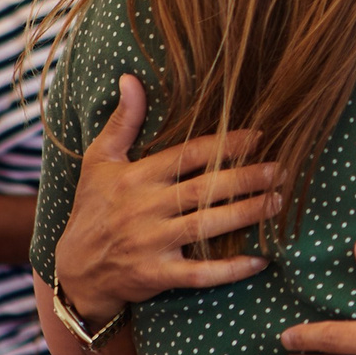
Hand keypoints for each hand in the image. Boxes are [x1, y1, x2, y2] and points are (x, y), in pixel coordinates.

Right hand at [54, 75, 279, 323]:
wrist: (74, 270)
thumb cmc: (93, 209)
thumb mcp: (99, 161)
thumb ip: (122, 121)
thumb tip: (131, 78)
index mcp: (135, 177)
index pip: (188, 155)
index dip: (225, 145)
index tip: (259, 136)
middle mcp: (143, 208)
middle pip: (203, 190)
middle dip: (246, 178)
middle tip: (280, 170)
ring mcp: (150, 244)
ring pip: (205, 227)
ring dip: (246, 214)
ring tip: (277, 202)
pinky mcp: (156, 276)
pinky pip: (199, 274)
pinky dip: (231, 270)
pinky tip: (260, 260)